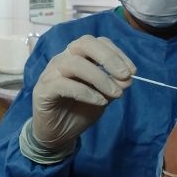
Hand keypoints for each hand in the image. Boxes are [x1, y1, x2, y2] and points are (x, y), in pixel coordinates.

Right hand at [19, 35, 135, 162]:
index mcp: (78, 56)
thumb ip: (113, 85)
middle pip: (84, 43)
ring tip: (116, 94)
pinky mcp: (43, 90)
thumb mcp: (103, 97)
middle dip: (108, 58)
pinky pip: (64, 84)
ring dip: (100, 77)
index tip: (133, 71)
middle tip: (125, 75)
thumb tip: (128, 78)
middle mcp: (63, 59)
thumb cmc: (79, 110)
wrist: (57, 134)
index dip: (117, 53)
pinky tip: (99, 102)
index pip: (98, 42)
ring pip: (75, 64)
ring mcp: (51, 73)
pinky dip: (86, 92)